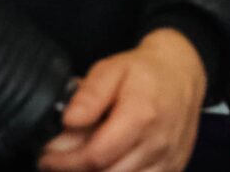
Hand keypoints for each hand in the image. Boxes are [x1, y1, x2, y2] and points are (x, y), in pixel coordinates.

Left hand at [37, 28, 204, 171]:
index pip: (95, 156)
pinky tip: (107, 164)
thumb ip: (89, 94)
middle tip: (58, 161)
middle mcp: (159, 141)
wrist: (182, 73)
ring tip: (79, 162)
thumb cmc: (144, 72)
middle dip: (74, 171)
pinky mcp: (174, 168)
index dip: (64, 161)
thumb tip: (69, 121)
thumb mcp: (111, 69)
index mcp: (142, 115)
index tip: (47, 155)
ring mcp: (169, 158)